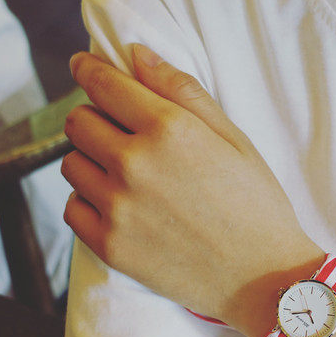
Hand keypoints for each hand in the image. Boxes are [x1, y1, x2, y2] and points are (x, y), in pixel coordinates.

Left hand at [61, 44, 323, 336]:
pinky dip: (88, 204)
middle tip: (122, 137)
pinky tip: (119, 209)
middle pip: (78, 123)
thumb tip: (137, 57)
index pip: (103, 84)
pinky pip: (73, 210)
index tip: (87, 71)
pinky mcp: (111, 247)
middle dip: (96, 121)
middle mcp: (135, 165)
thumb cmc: (258, 209)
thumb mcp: (235, 140)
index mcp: (169, 131)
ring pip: (71, 166)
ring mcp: (119, 209)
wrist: (264, 279)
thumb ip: (185, 94)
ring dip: (92, 164)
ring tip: (126, 179)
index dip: (90, 72)